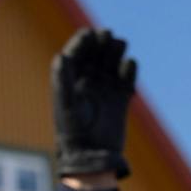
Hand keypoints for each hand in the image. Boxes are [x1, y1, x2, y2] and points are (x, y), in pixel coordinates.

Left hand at [52, 27, 136, 178]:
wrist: (92, 156)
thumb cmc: (72, 132)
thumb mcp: (66, 105)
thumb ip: (63, 80)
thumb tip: (61, 56)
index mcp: (70, 81)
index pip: (77, 53)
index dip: (83, 41)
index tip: (90, 33)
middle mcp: (87, 82)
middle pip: (96, 53)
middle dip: (102, 42)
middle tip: (107, 35)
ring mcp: (105, 89)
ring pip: (113, 62)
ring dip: (116, 51)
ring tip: (119, 45)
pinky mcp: (121, 98)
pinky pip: (127, 78)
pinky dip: (130, 69)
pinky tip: (129, 64)